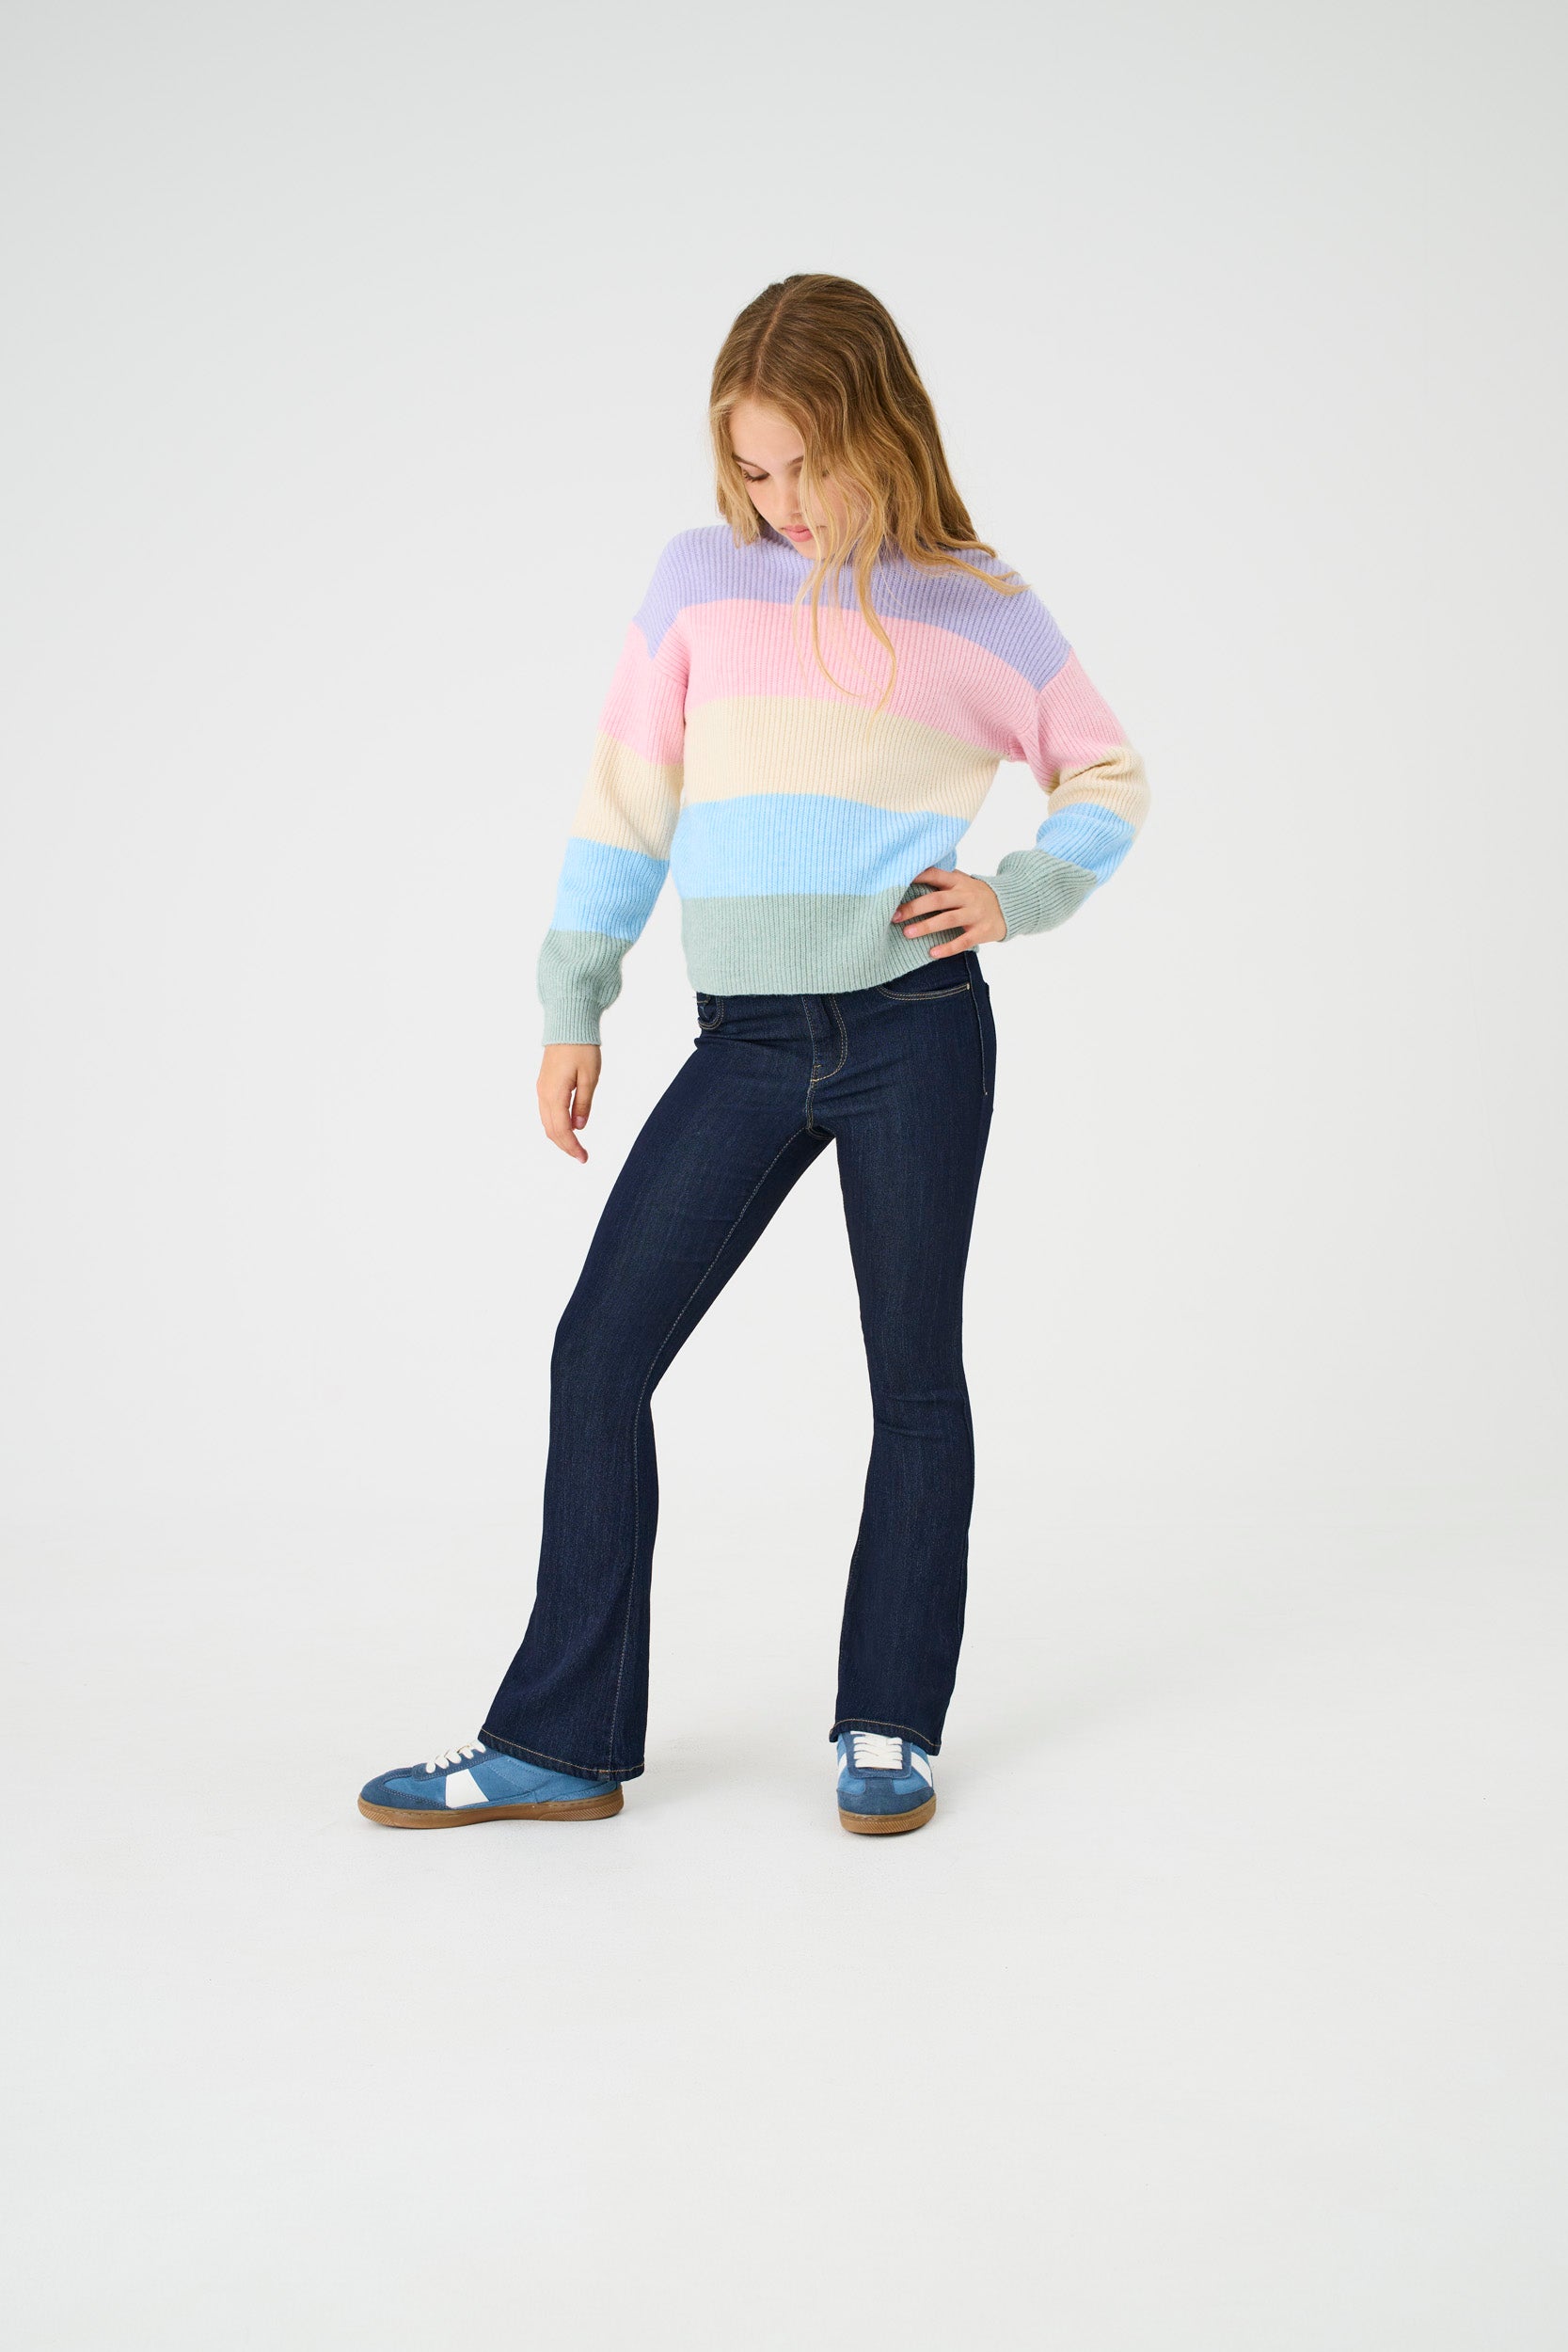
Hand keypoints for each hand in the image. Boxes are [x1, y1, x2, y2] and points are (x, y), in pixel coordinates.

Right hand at [537, 1043, 600, 1161]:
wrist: (568, 1025)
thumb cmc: (581, 1048)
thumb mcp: (589, 1077)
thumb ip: (583, 1104)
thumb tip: (579, 1127)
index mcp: (554, 1094)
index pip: (561, 1129)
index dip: (572, 1146)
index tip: (584, 1158)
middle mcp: (543, 1094)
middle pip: (551, 1130)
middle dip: (565, 1146)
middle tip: (582, 1157)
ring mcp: (541, 1089)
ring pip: (547, 1122)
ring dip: (559, 1137)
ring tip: (576, 1147)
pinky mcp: (544, 1085)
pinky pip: (546, 1112)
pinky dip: (555, 1125)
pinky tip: (567, 1129)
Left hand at [890, 866, 1005, 954]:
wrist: (1011, 905)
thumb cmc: (976, 895)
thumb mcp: (962, 883)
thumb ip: (941, 882)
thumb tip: (908, 882)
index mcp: (958, 881)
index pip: (935, 875)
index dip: (916, 877)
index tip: (895, 884)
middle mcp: (966, 895)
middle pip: (938, 899)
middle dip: (915, 907)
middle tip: (895, 916)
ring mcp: (975, 913)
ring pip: (948, 919)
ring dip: (927, 926)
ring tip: (907, 933)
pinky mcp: (983, 930)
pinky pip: (963, 941)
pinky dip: (948, 948)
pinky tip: (933, 952)